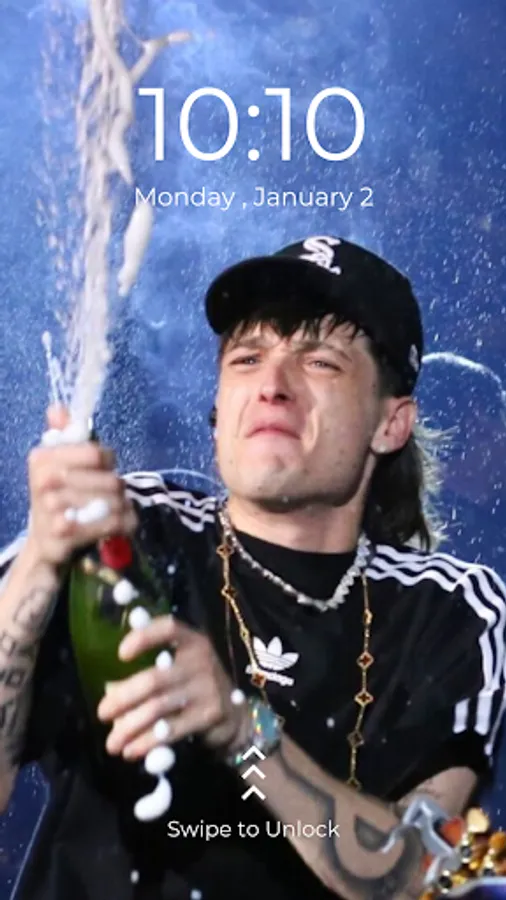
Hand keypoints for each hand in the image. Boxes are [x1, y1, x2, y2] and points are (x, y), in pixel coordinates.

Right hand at [26, 405, 137, 567]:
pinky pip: (111, 522)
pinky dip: (123, 523)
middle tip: (111, 493)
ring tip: (115, 508)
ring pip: (114, 501)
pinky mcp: (65, 534)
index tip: (103, 466)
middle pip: (110, 479)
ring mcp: (52, 509)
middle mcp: (44, 481)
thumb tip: (57, 407)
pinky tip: (119, 524)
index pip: (95, 452)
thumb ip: (63, 435)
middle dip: (117, 486)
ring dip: (122, 506)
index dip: (107, 459)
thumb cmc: (58, 496)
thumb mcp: (57, 463)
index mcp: (42, 458)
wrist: (45, 541)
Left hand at [97, 614, 249, 760]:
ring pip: (158, 708)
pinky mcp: (210, 714)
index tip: (120, 654)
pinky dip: (147, 742)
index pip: (168, 628)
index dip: (143, 638)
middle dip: (123, 698)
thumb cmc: (196, 686)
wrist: (234, 715)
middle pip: (154, 679)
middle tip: (102, 713)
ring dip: (130, 727)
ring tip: (112, 743)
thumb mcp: (178, 670)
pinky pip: (171, 729)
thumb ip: (148, 673)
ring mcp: (208, 687)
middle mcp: (201, 660)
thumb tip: (110, 690)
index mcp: (192, 641)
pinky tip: (131, 751)